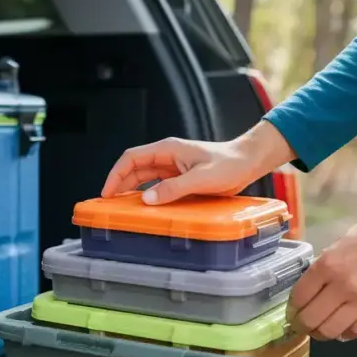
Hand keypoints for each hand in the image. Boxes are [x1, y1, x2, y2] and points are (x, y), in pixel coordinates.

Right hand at [101, 120, 295, 203]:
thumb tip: (147, 199)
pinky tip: (144, 207)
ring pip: (143, 177)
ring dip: (131, 190)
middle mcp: (167, 156)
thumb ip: (173, 189)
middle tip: (109, 203)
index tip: (107, 192)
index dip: (116, 174)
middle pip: (134, 168)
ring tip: (121, 206)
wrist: (248, 163)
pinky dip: (147, 195)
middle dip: (119, 184)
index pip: (132, 158)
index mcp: (167, 149)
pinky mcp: (180, 177)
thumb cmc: (230, 165)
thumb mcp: (201, 178)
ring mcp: (173, 167)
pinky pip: (157, 185)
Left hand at [289, 203, 356, 340]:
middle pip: (311, 319)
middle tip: (303, 325)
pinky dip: (346, 333)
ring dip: (322, 333)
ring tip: (322, 330)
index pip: (299, 297)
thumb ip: (327, 264)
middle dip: (303, 325)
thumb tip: (313, 285)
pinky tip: (345, 328)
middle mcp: (342, 286)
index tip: (293, 312)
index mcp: (329, 264)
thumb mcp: (345, 240)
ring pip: (331, 331)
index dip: (292, 308)